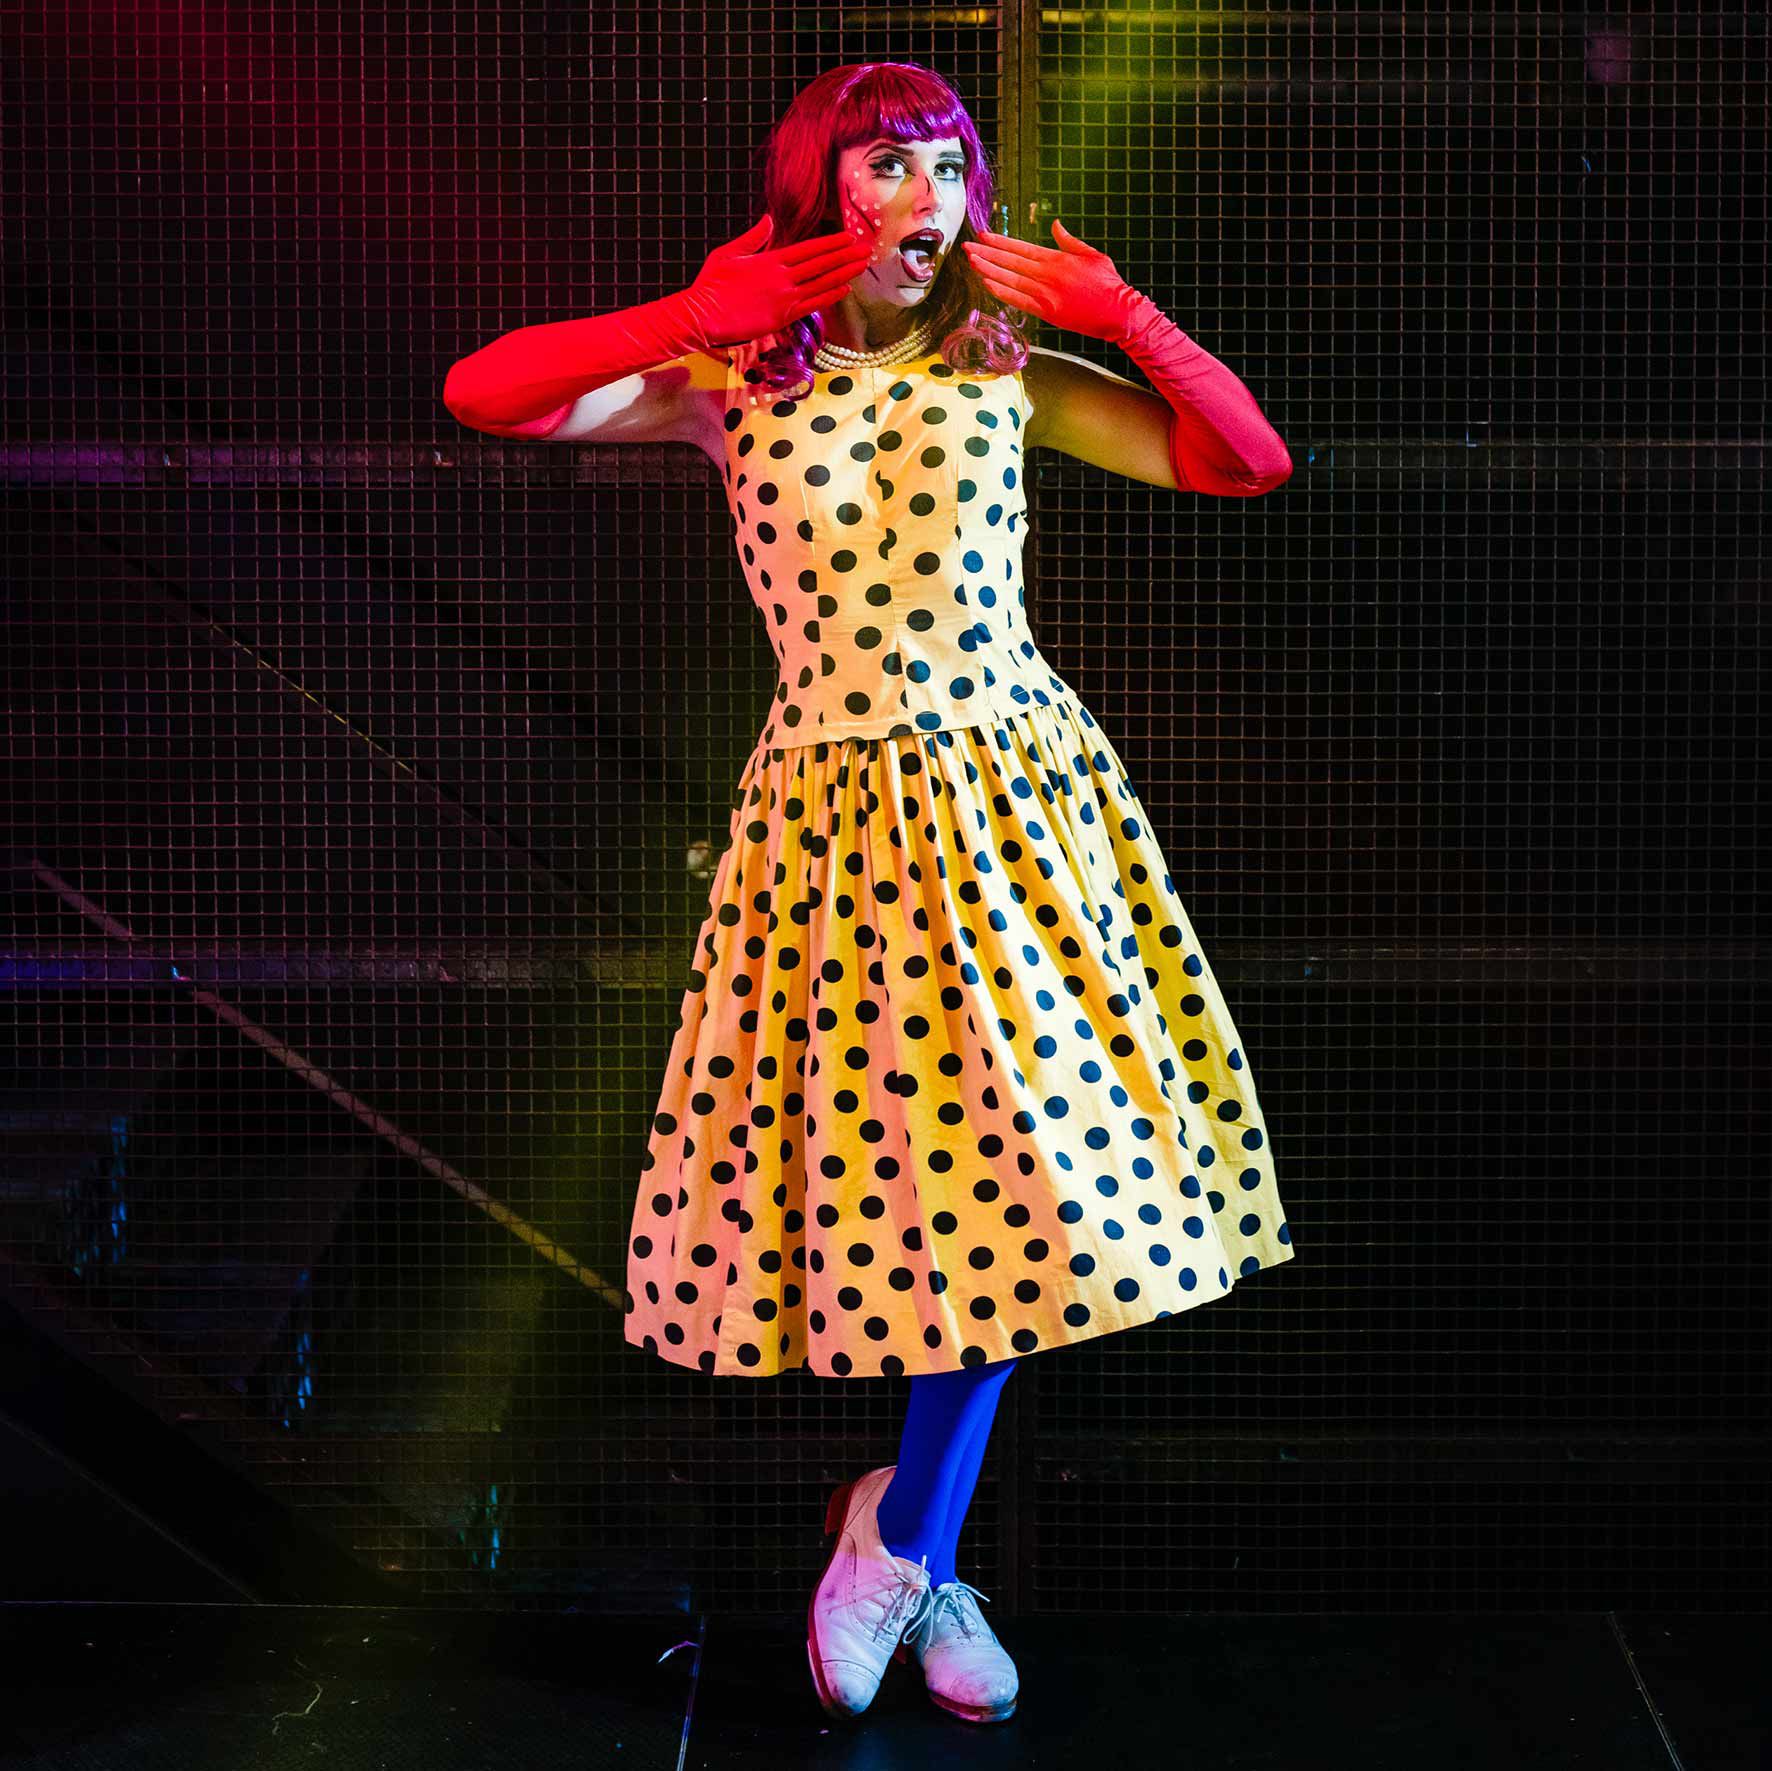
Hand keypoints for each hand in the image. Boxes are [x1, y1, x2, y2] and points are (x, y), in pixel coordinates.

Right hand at [681, 214, 871, 350]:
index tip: (848, 238)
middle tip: (867, 248)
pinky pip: (813, 305)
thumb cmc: (711, 286)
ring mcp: (785, 298)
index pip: (809, 249)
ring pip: (822, 283)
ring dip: (845, 273)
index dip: (831, 243)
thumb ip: (753, 238)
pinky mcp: (782, 318)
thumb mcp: (728, 253)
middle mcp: (782, 278)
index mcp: (770, 260)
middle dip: (846, 256)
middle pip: (821, 264)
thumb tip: (769, 221)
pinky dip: (830, 296)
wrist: (703, 316)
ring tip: (862, 265)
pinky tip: (845, 289)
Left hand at [960, 219, 1140, 341]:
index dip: (1001, 242)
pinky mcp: (1047, 312)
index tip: (984, 236)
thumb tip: (1055, 225)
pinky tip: (987, 284)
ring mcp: (1046, 294)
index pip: (1022, 248)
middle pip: (1011, 262)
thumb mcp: (1092, 255)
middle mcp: (1048, 274)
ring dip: (989, 270)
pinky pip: (1018, 301)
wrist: (1119, 312)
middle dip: (987, 253)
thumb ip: (1069, 240)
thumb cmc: (1108, 284)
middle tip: (968, 246)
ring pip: (1010, 279)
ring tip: (972, 261)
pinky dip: (1002, 292)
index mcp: (1058, 258)